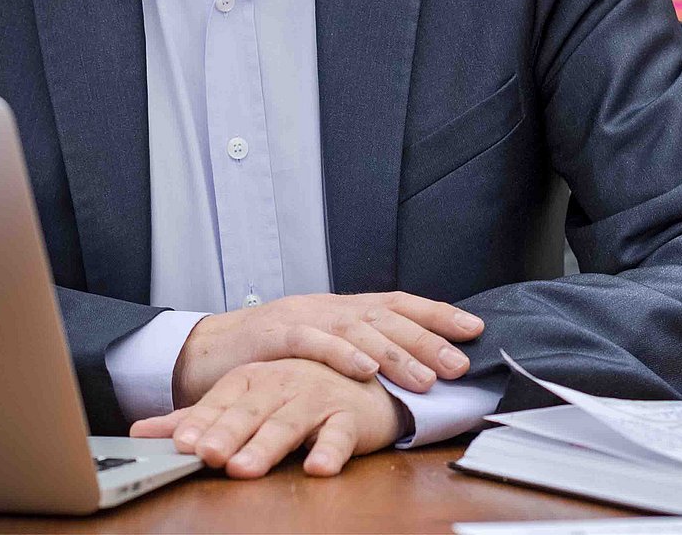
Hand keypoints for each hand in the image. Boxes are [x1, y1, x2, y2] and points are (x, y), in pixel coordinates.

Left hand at [134, 358, 404, 477]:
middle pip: (250, 411)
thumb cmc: (297, 393)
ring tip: (245, 468)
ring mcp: (315, 399)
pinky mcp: (349, 418)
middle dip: (228, 433)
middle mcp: (281, 384)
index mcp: (251, 380)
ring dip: (267, 446)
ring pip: (288, 424)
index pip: (220, 402)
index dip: (201, 423)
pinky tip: (317, 467)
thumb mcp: (244, 402)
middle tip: (208, 455)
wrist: (363, 382)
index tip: (181, 444)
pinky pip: (339, 435)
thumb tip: (139, 432)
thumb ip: (197, 419)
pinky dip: (330, 450)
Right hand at [171, 291, 482, 404]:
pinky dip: (340, 354)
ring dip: (395, 353)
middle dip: (427, 339)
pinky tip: (364, 369)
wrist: (207, 349)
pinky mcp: (274, 335)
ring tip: (426, 378)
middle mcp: (328, 306)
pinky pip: (312, 342)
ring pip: (357, 328)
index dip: (437, 313)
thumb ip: (356, 348)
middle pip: (386, 316)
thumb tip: (409, 364)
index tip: (474, 328)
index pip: (397, 303)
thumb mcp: (318, 346)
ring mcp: (302, 316)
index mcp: (341, 308)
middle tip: (459, 363)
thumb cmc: (268, 354)